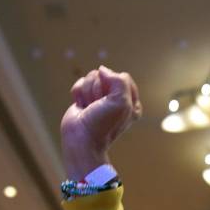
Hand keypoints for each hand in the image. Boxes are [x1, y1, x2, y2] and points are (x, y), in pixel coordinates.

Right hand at [60, 66, 141, 180]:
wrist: (81, 139)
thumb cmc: (103, 124)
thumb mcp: (122, 101)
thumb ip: (118, 80)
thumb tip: (102, 70)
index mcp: (131, 100)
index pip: (123, 77)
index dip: (113, 87)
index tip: (110, 104)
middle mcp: (115, 98)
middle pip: (105, 75)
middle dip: (98, 90)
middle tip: (97, 107)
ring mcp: (99, 98)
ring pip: (91, 77)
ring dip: (88, 93)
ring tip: (89, 108)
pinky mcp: (84, 98)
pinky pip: (80, 83)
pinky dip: (78, 94)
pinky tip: (81, 107)